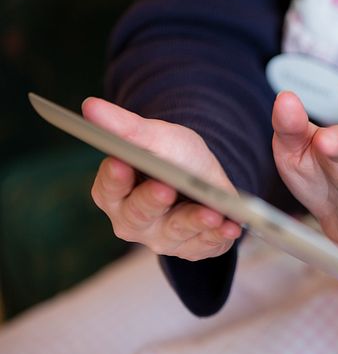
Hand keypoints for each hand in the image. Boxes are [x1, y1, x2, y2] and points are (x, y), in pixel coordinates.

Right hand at [84, 98, 241, 260]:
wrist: (204, 175)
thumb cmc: (171, 156)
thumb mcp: (154, 137)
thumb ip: (126, 128)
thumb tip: (90, 106)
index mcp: (115, 195)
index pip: (109, 189)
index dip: (115, 178)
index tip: (120, 162)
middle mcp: (134, 222)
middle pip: (139, 215)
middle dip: (152, 201)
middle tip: (164, 188)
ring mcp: (163, 238)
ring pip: (176, 232)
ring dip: (194, 222)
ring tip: (212, 213)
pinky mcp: (191, 248)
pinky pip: (205, 245)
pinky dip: (219, 236)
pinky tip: (232, 227)